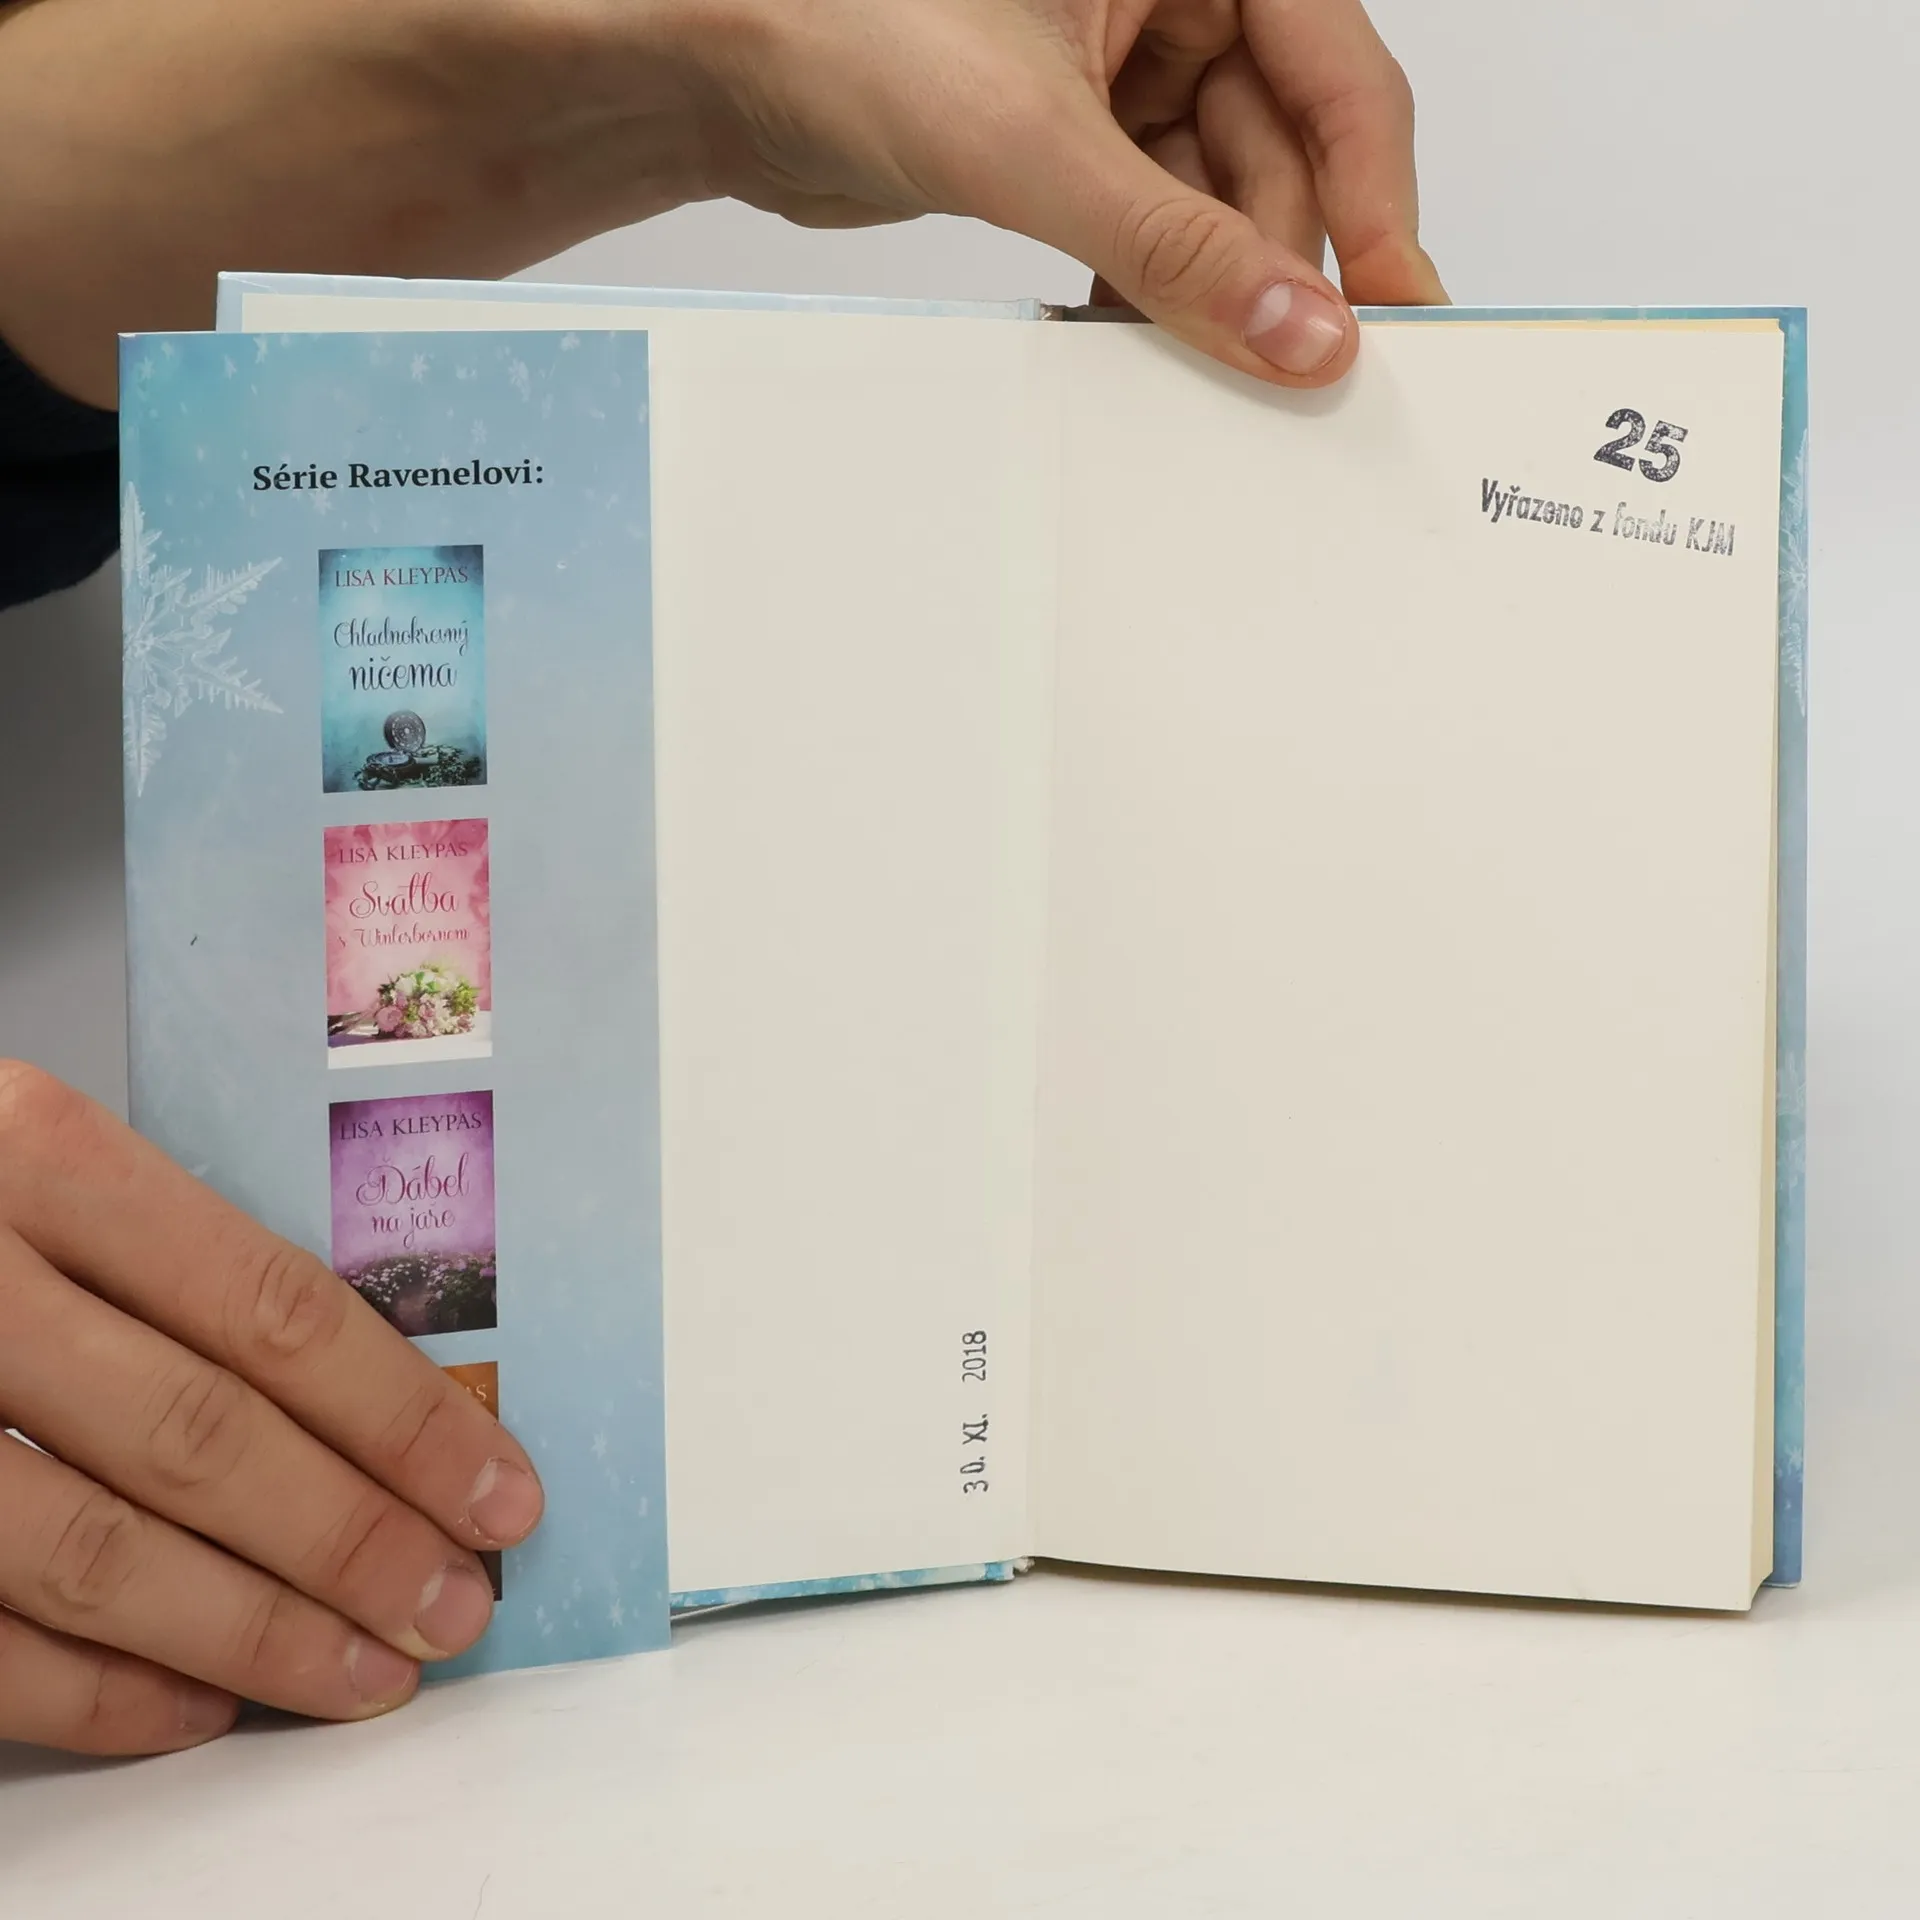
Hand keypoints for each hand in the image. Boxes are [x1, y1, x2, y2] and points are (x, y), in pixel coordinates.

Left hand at [0, 0, 1438, 403]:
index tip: (1401, 319)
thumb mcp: (1037, 146)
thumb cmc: (846, 22)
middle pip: (1282, 156)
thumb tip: (1301, 337)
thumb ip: (1178, 248)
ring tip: (1193, 380)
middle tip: (1296, 387)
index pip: (1342, 78)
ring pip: (1214, 203)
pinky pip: (1148, 227)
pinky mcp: (1071, 134)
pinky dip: (1141, 291)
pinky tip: (1126, 348)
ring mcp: (1125, 66)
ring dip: (1201, 296)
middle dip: (1278, 272)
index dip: (1377, 209)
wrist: (715, 66)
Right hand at [0, 1063, 543, 1754]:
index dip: (402, 1420)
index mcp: (38, 1157)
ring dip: (250, 1635)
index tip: (501, 1494)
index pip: (271, 1309)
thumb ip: (183, 1268)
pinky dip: (96, 1694)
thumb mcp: (48, 1177)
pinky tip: (200, 1709)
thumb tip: (381, 1415)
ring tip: (364, 1676)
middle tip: (453, 1608)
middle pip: (200, 1438)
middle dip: (351, 1542)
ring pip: (93, 1554)